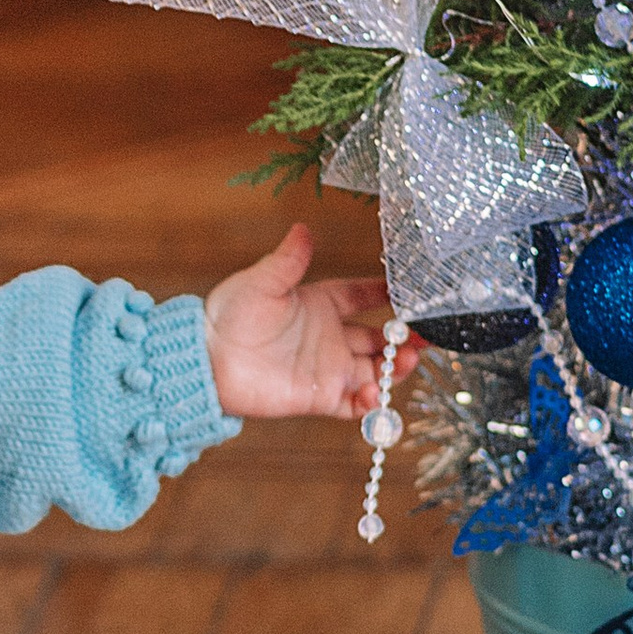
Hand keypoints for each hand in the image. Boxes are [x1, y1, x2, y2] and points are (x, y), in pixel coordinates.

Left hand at [202, 225, 394, 421]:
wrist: (208, 359)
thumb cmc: (230, 315)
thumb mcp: (263, 281)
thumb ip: (288, 260)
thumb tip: (303, 229)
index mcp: (320, 303)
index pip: (362, 295)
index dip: (385, 292)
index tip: (410, 290)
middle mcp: (329, 336)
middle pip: (379, 338)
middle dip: (403, 338)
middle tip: (424, 338)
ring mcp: (327, 368)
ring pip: (374, 371)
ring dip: (394, 369)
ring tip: (406, 362)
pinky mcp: (319, 398)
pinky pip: (355, 405)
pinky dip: (371, 403)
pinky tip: (376, 393)